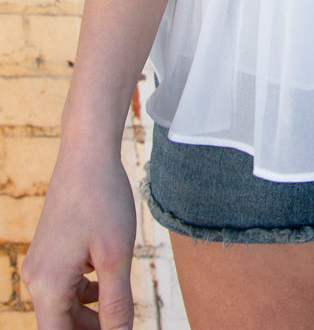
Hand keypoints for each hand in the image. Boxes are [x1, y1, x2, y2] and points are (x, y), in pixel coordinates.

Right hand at [22, 152, 135, 328]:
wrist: (87, 154)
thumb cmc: (102, 200)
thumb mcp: (116, 256)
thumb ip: (116, 303)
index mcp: (48, 287)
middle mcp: (37, 279)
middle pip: (60, 325)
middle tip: (122, 326)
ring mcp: (41, 264)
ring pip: (64, 306)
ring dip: (90, 314)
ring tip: (119, 311)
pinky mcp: (50, 251)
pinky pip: (65, 285)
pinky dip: (85, 292)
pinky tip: (107, 283)